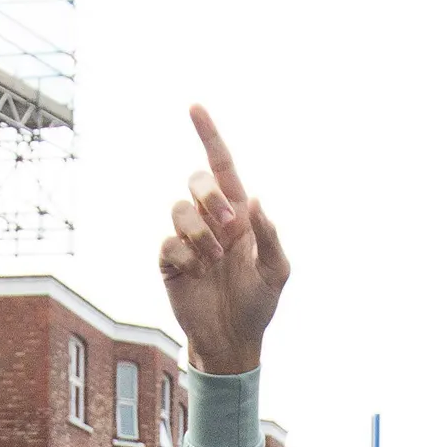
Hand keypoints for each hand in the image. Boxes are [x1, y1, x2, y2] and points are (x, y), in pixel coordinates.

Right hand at [158, 106, 289, 374]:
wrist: (234, 339)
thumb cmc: (259, 303)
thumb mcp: (277, 271)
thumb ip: (269, 235)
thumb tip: (253, 200)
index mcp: (239, 214)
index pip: (221, 166)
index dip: (208, 135)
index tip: (195, 107)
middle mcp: (211, 220)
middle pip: (196, 180)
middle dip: (209, 197)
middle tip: (229, 228)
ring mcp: (188, 239)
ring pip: (179, 209)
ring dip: (200, 232)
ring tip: (213, 260)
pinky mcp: (170, 261)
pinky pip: (169, 242)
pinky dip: (185, 256)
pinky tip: (197, 273)